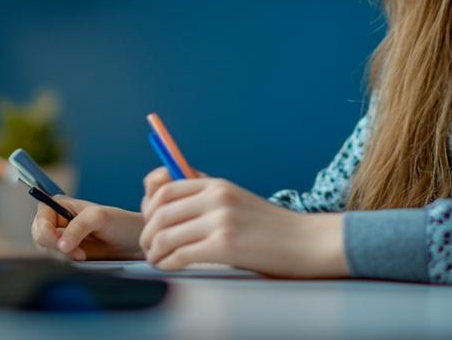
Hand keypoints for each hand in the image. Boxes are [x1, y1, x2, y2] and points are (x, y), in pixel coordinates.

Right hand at [31, 197, 144, 260]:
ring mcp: (62, 239)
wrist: (133, 242)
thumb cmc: (119, 223)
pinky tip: (83, 260)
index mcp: (61, 205)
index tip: (59, 242)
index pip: (41, 218)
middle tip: (78, 253)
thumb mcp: (99, 218)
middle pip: (40, 237)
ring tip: (83, 255)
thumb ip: (79, 227)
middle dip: (55, 247)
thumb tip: (60, 244)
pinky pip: (58, 262)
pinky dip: (67, 263)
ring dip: (63, 257)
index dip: (45, 231)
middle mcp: (57, 222)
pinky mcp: (68, 255)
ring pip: (47, 252)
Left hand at [139, 167, 347, 277]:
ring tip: (157, 260)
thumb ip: (206, 199)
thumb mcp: (237, 201)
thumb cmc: (270, 227)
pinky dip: (168, 263)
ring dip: (154, 251)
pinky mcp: (224, 245)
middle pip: (160, 212)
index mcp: (217, 184)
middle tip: (148, 247)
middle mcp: (217, 197)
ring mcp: (221, 220)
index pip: (165, 189)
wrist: (305, 242)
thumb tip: (165, 204)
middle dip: (147, 233)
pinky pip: (180, 254)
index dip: (148, 209)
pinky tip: (169, 267)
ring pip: (166, 234)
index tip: (150, 225)